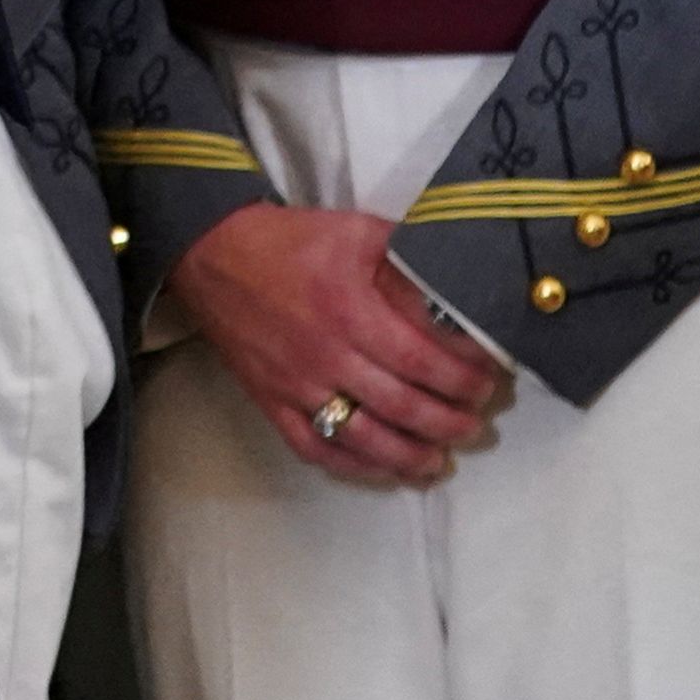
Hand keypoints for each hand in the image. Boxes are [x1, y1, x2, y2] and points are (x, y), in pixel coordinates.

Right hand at [166, 203, 507, 488]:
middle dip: (450, 423)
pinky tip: (383, 469)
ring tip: (440, 458)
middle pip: (402, 407)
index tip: (489, 384)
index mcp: (349, 308)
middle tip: (475, 424)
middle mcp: (324, 353)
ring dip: (410, 456)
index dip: (464, 380)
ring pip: (364, 439)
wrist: (210, 252)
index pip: (423, 361)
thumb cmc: (289, 241)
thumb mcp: (354, 229)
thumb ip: (406, 254)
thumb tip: (460, 278)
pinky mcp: (270, 401)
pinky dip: (354, 468)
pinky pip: (316, 448)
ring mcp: (295, 384)